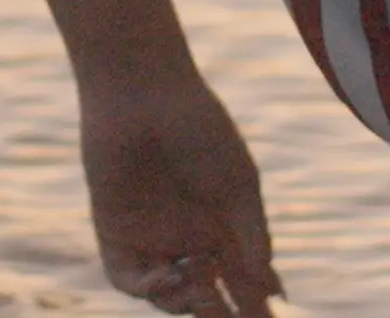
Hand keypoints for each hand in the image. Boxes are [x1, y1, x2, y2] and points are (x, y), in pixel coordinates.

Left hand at [79, 73, 280, 316]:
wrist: (144, 95)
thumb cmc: (200, 129)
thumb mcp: (238, 183)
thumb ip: (252, 234)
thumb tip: (269, 286)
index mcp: (223, 226)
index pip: (243, 278)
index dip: (257, 302)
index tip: (274, 315)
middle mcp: (188, 237)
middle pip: (207, 295)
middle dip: (222, 315)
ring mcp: (151, 237)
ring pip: (168, 295)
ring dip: (185, 303)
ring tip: (201, 285)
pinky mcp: (115, 232)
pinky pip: (128, 278)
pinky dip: (149, 287)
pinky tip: (167, 273)